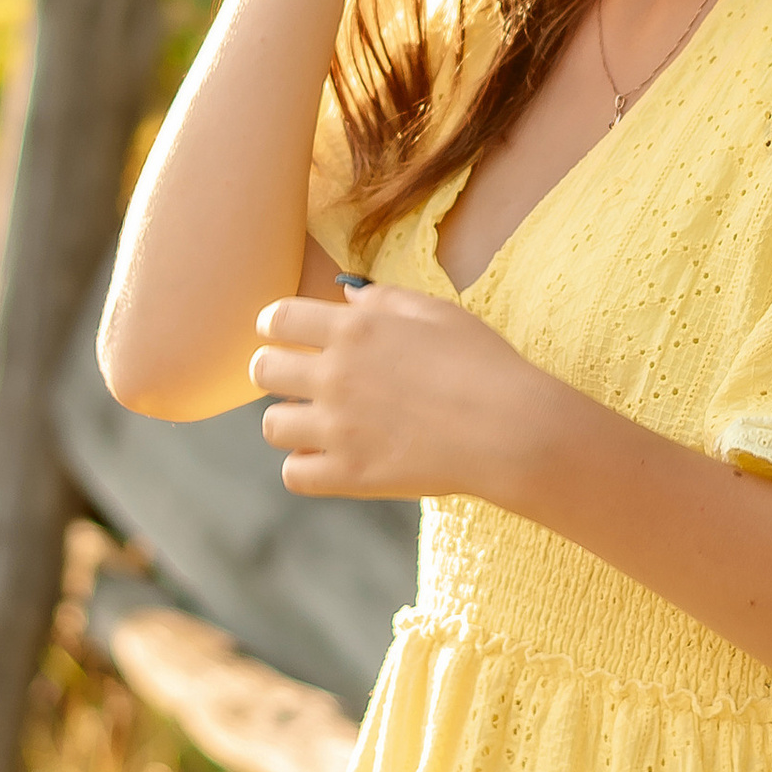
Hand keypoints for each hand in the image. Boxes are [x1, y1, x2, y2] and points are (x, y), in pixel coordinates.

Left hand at [249, 285, 551, 504]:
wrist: (510, 428)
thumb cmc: (482, 363)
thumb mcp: (437, 313)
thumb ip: (384, 301)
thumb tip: (347, 298)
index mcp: (354, 328)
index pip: (277, 319)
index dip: (278, 325)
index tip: (289, 335)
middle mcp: (335, 375)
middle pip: (262, 369)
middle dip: (276, 370)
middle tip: (300, 380)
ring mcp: (338, 428)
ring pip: (272, 425)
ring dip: (291, 421)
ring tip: (319, 423)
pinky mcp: (349, 474)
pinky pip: (293, 474)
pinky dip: (306, 467)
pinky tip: (331, 457)